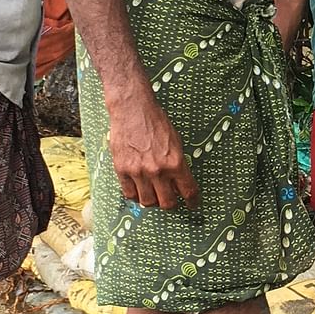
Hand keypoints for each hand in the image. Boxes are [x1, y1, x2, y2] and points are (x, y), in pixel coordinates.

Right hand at [107, 92, 197, 209]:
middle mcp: (158, 170)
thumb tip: (178, 183)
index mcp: (175, 162)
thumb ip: (177, 164)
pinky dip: (135, 195)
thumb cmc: (155, 122)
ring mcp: (139, 172)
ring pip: (147, 202)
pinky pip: (129, 194)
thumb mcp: (176, 142)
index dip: (192, 201)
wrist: (132, 109)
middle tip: (170, 200)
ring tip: (152, 194)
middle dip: (171, 204)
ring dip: (152, 201)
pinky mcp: (122, 170)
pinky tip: (138, 189)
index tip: (192, 204)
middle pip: (167, 203)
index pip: (188, 191)